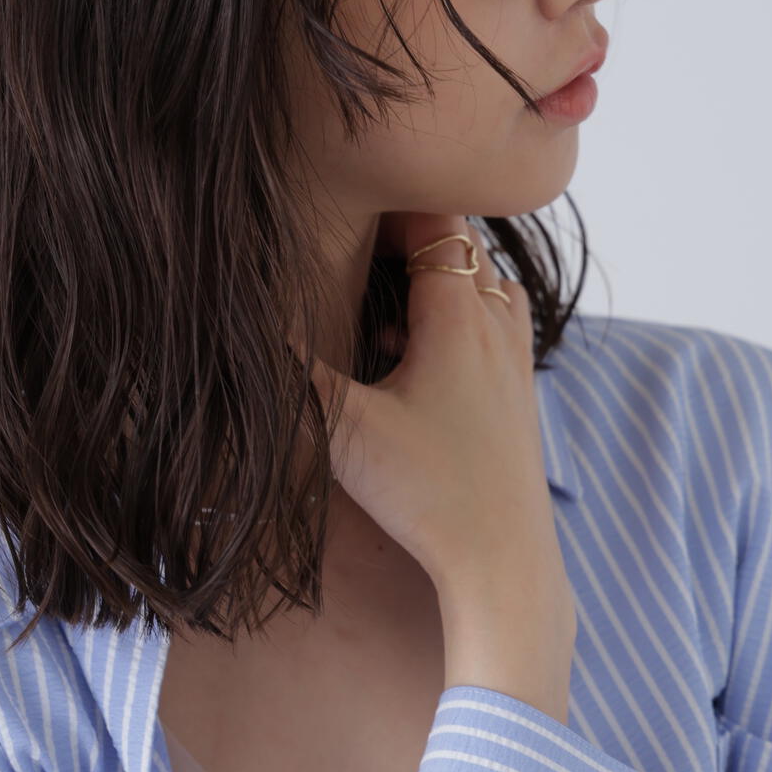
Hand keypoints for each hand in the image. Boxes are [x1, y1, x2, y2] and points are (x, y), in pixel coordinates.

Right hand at [303, 211, 574, 625]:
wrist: (504, 563)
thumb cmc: (431, 493)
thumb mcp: (348, 431)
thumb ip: (298, 372)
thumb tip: (250, 326)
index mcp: (459, 316)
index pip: (436, 220)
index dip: (391, 208)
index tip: (345, 216)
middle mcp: (498, 325)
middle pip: (462, 246)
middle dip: (410, 241)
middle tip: (355, 262)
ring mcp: (515, 358)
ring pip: (484, 283)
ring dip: (440, 280)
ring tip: (389, 314)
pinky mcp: (520, 392)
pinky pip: (496, 322)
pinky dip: (462, 317)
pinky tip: (420, 359)